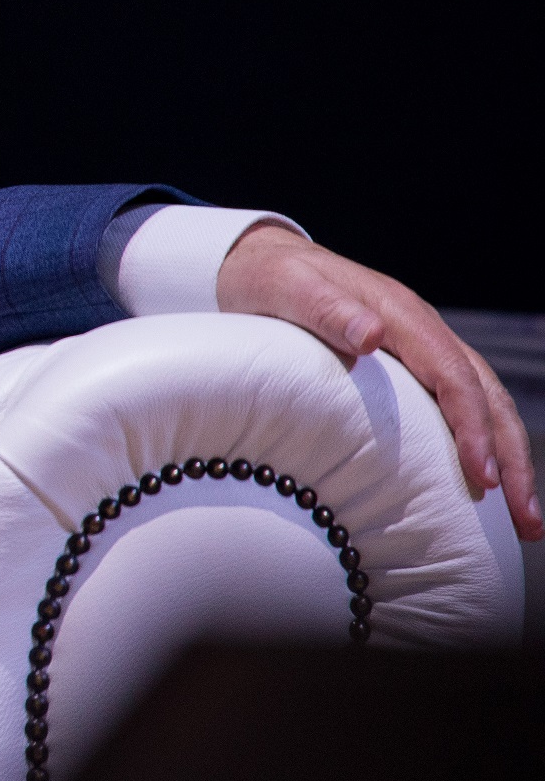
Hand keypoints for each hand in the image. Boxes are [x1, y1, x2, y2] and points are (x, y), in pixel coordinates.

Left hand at [218, 225, 535, 539]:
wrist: (262, 259)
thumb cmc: (272, 279)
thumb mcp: (290, 289)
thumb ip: (327, 310)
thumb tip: (371, 336)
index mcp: (402, 316)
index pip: (455, 377)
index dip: (473, 428)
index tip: (483, 477)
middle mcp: (424, 332)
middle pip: (487, 397)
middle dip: (513, 459)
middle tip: (527, 521)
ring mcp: (423, 348)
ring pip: (485, 405)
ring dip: (510, 460)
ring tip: (524, 521)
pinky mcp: (413, 366)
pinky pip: (460, 407)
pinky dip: (483, 447)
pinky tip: (487, 487)